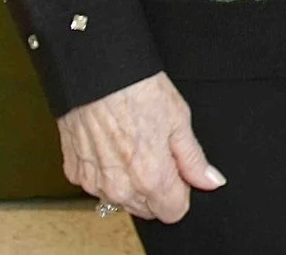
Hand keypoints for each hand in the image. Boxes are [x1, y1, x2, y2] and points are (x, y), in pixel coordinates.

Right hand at [57, 72, 224, 221]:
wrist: (95, 73)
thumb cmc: (138, 90)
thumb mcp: (179, 119)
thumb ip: (194, 159)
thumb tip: (211, 181)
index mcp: (151, 178)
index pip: (173, 212)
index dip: (181, 190)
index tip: (180, 171)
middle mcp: (120, 188)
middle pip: (148, 208)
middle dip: (158, 188)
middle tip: (157, 150)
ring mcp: (94, 182)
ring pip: (121, 198)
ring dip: (131, 181)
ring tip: (133, 143)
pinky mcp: (75, 172)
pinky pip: (97, 184)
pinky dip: (106, 170)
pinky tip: (111, 144)